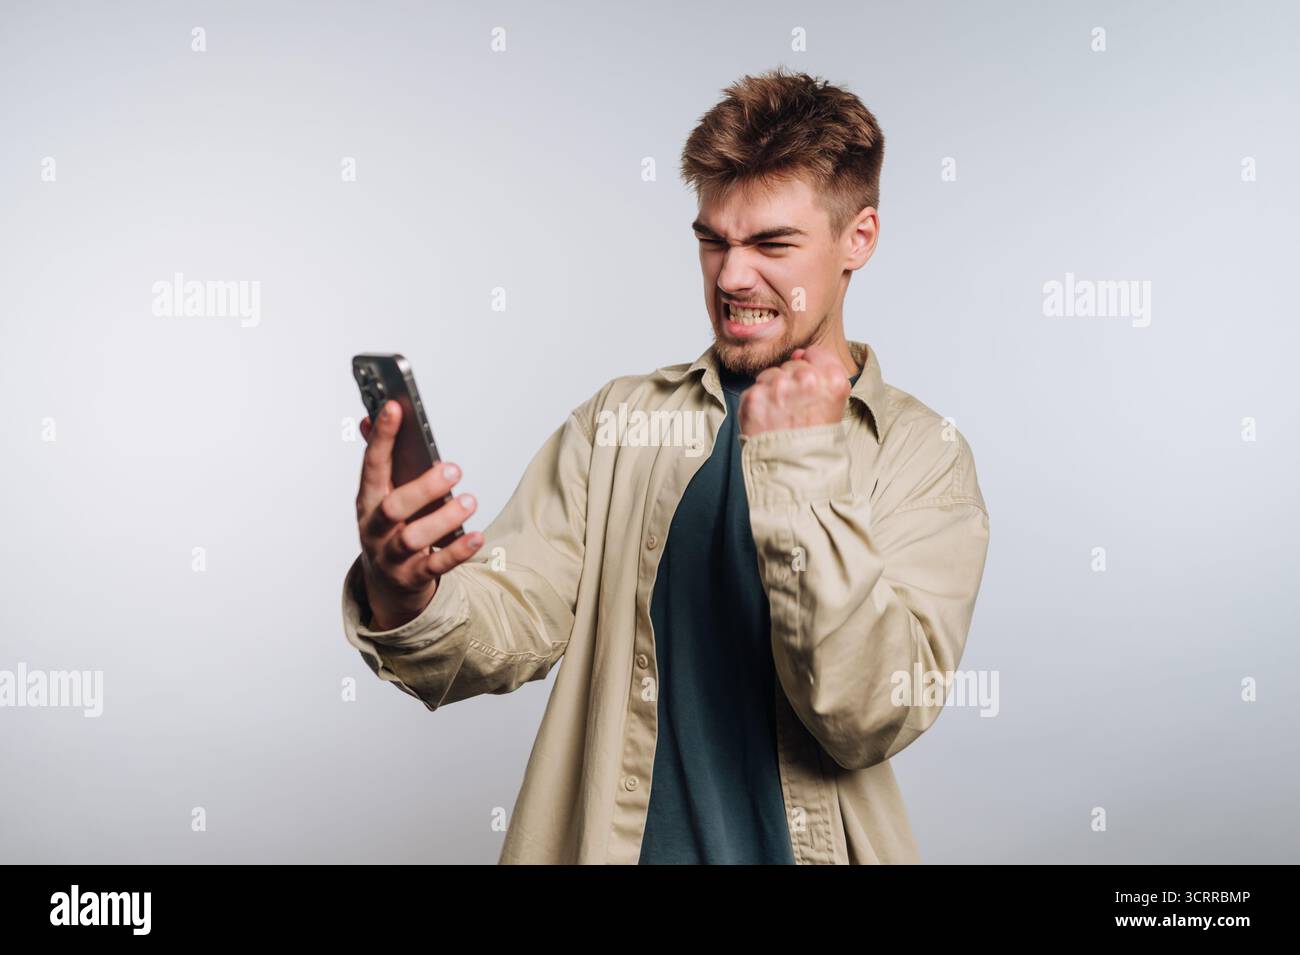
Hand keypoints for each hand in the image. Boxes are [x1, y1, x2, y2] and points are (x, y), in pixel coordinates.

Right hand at [355, 400, 483, 630]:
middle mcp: (375, 528)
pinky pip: (435, 565)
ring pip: (414, 538)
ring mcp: (392, 555)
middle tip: (453, 469)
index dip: (381, 437)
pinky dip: (457, 551)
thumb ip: (379, 458)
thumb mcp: (380, 495)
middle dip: (422, 487)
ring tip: (469, 501)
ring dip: (443, 519)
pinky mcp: (412, 577)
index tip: (395, 408)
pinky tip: (477, 536)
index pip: (372, 464)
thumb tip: (371, 417)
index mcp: (367, 501)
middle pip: (393, 507)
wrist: (386, 585)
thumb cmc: (389, 529)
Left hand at [738, 345, 852, 435]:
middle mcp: (806, 378)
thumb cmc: (816, 444)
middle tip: (795, 412)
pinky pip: (753, 390)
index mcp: (832, 379)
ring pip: (770, 375)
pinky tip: (767, 423)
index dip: (810, 368)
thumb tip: (798, 352)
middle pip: (791, 363)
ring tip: (781, 419)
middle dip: (790, 382)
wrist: (796, 475)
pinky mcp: (753, 398)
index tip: (809, 388)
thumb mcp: (835, 406)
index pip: (815, 352)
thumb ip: (822, 373)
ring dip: (772, 392)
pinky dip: (757, 405)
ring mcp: (778, 387)